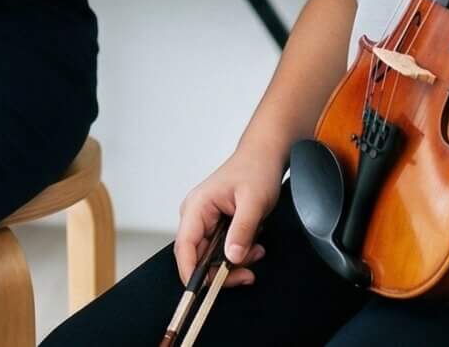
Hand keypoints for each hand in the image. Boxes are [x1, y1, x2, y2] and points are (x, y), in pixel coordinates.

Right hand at [173, 147, 278, 287]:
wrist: (264, 156)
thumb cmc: (256, 170)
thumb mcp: (254, 202)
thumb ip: (242, 230)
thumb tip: (232, 258)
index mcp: (197, 207)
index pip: (184, 248)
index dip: (191, 273)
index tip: (204, 291)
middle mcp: (195, 215)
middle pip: (198, 258)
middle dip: (224, 270)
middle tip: (248, 272)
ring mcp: (204, 221)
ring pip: (212, 256)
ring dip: (235, 260)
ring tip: (257, 250)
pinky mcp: (215, 225)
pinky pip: (221, 249)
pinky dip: (238, 252)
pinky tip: (253, 244)